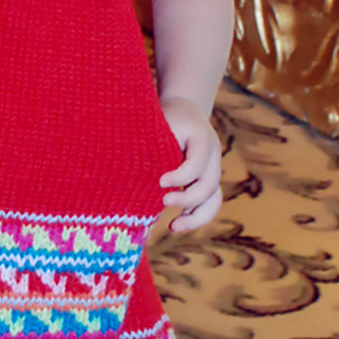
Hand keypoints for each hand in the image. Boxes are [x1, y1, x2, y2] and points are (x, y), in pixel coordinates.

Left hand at [158, 97, 222, 231]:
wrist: (185, 112)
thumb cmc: (164, 118)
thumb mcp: (158, 124)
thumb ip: (150, 145)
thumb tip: (124, 171)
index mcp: (201, 138)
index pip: (198, 161)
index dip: (181, 175)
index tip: (161, 181)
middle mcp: (213, 156)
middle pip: (209, 184)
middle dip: (188, 198)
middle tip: (164, 200)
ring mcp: (213, 170)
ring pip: (214, 199)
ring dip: (196, 217)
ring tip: (173, 226)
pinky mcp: (207, 182)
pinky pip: (208, 205)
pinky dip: (194, 217)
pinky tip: (174, 225)